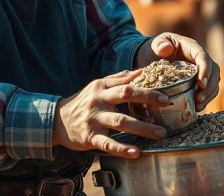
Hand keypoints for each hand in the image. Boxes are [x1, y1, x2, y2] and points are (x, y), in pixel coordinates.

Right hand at [52, 70, 168, 157]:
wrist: (56, 120)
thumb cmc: (83, 103)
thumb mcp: (97, 87)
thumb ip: (118, 79)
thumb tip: (140, 71)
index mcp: (102, 87)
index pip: (127, 84)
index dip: (147, 87)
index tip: (166, 93)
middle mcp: (98, 101)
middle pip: (126, 95)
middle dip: (148, 99)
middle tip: (167, 104)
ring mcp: (94, 119)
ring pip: (121, 121)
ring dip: (143, 127)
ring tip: (160, 133)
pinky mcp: (90, 137)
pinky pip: (108, 144)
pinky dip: (123, 149)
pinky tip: (136, 152)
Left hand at [135, 33, 220, 111]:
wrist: (152, 57)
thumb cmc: (155, 48)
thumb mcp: (155, 44)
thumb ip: (159, 45)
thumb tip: (166, 48)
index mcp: (192, 47)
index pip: (203, 57)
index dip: (205, 70)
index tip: (201, 83)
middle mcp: (200, 59)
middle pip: (213, 71)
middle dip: (209, 86)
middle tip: (199, 98)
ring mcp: (201, 70)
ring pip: (213, 82)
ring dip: (209, 95)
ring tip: (199, 106)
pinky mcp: (199, 81)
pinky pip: (208, 90)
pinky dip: (206, 99)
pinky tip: (197, 108)